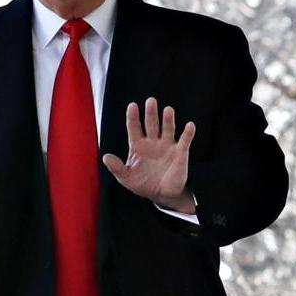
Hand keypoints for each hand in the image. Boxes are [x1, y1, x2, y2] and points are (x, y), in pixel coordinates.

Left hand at [101, 97, 196, 213]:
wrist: (163, 195)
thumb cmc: (143, 184)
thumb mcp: (126, 178)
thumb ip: (116, 167)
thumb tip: (105, 157)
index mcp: (138, 146)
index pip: (134, 127)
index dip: (133, 116)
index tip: (132, 106)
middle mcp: (153, 142)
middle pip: (151, 124)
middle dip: (151, 113)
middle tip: (151, 101)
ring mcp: (167, 146)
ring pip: (168, 129)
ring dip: (168, 120)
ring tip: (168, 110)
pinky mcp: (180, 153)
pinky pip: (185, 141)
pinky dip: (188, 133)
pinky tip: (190, 125)